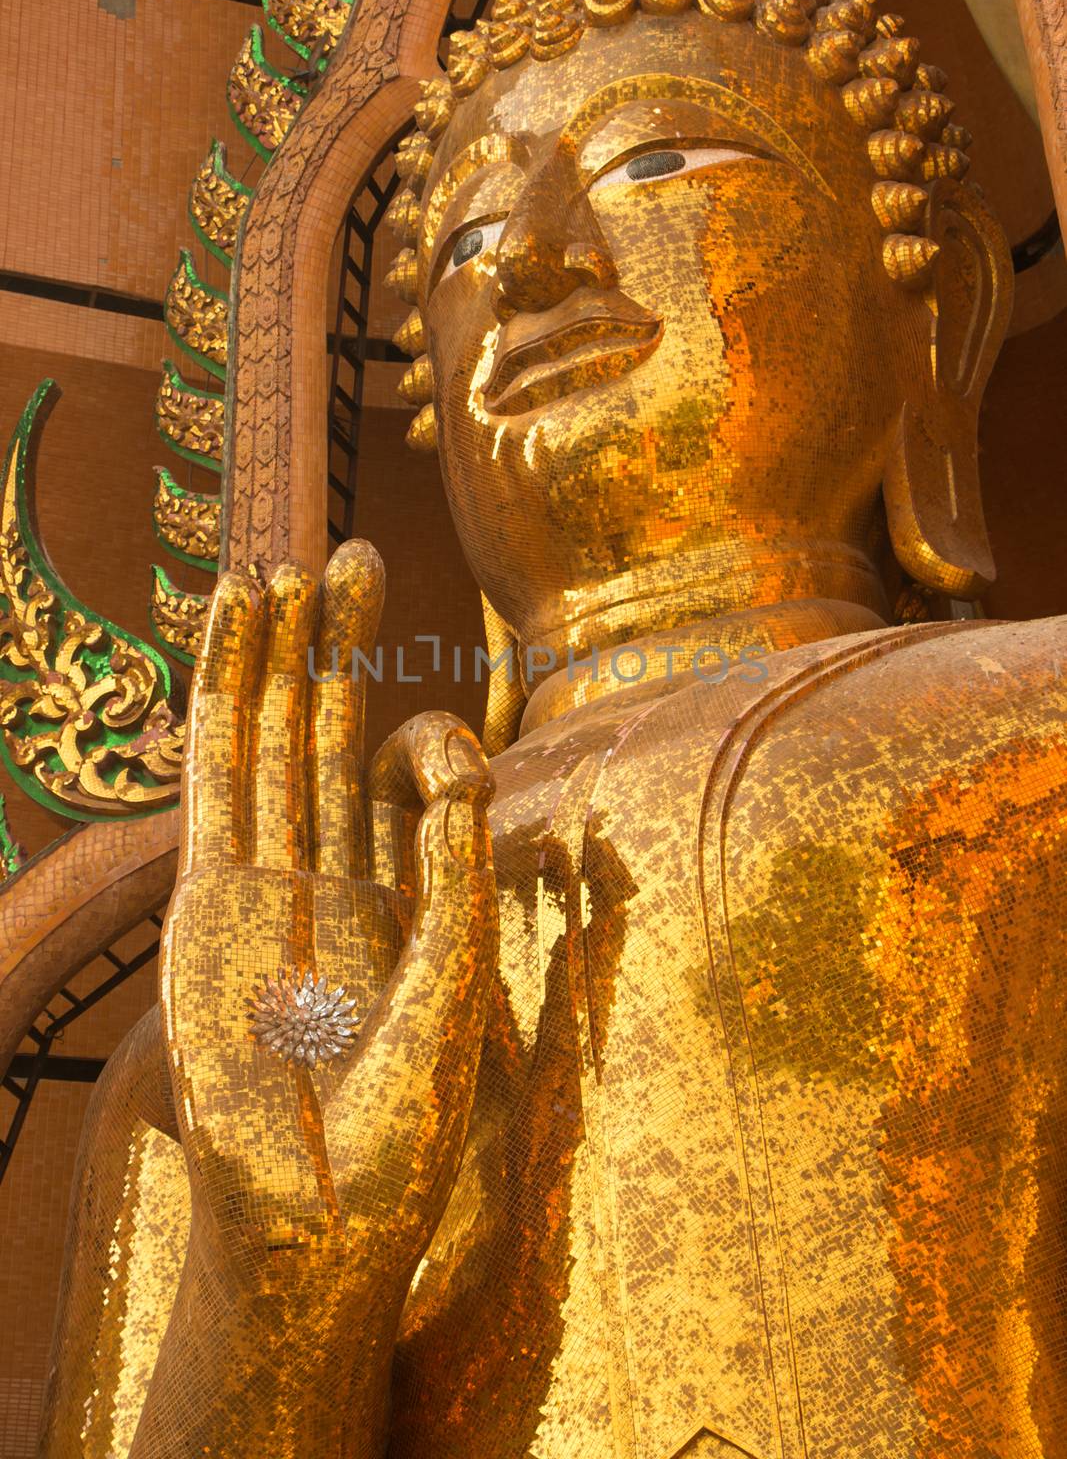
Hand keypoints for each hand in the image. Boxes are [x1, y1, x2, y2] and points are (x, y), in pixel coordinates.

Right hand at [141, 543, 496, 1454]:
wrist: (318, 1215)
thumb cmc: (402, 1127)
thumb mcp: (456, 990)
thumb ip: (456, 880)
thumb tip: (454, 774)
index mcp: (396, 895)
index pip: (403, 778)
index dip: (427, 736)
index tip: (456, 753)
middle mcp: (328, 873)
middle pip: (328, 731)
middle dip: (339, 646)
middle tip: (355, 554)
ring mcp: (263, 878)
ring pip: (265, 737)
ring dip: (271, 652)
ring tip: (282, 563)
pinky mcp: (210, 897)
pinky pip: (215, 775)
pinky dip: (220, 696)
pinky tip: (229, 628)